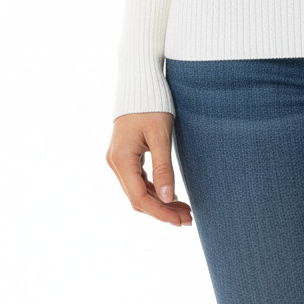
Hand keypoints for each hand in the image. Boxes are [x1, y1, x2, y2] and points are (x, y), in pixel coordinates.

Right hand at [106, 112, 192, 226]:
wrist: (140, 82)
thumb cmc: (152, 104)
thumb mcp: (160, 135)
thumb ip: (163, 167)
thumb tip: (167, 199)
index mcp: (121, 159)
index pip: (139, 198)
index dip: (161, 212)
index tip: (181, 220)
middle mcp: (115, 162)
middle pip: (138, 198)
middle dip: (163, 211)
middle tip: (188, 219)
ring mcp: (117, 159)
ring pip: (137, 191)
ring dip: (159, 202)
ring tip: (184, 210)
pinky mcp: (124, 155)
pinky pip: (137, 180)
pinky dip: (154, 190)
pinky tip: (171, 195)